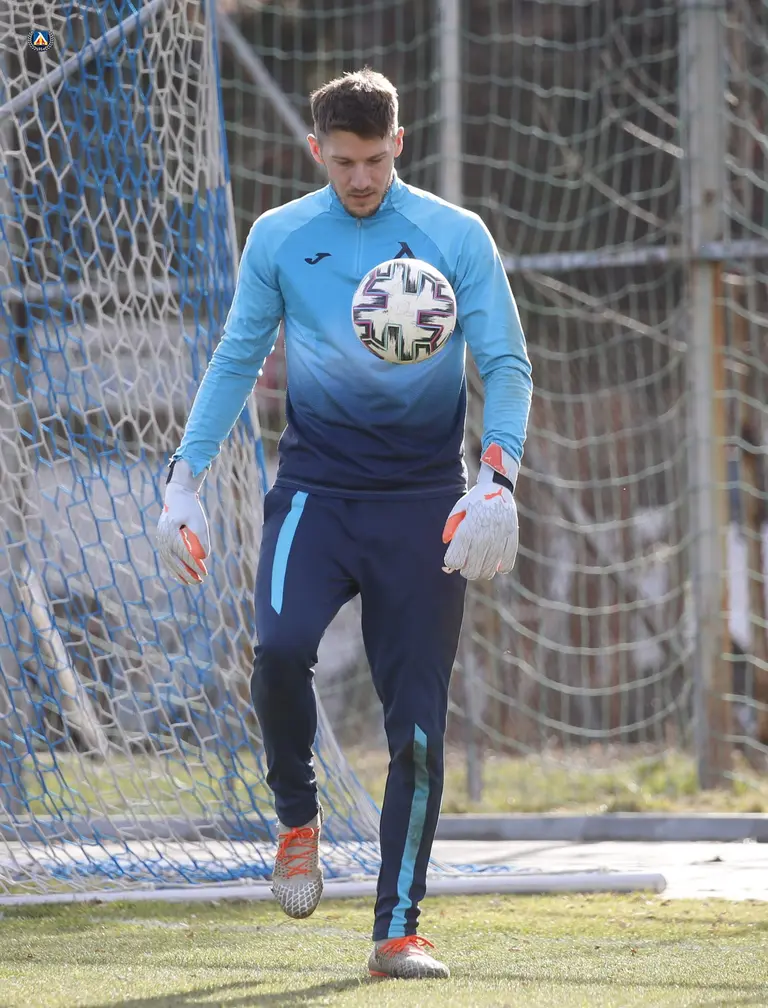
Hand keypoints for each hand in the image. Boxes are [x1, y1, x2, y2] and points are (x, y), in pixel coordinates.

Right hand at [155, 459, 210, 584]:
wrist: (177, 496)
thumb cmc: (190, 508)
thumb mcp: (199, 521)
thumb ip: (201, 539)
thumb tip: (204, 557)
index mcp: (171, 533)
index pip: (184, 554)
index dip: (195, 565)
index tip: (205, 573)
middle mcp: (163, 539)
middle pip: (175, 562)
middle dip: (187, 574)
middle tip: (200, 582)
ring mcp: (160, 540)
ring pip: (169, 562)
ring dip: (179, 574)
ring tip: (191, 583)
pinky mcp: (162, 541)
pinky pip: (166, 558)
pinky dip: (173, 568)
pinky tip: (181, 577)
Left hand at [442, 444, 518, 579]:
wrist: (498, 487)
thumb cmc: (474, 500)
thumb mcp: (459, 509)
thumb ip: (451, 527)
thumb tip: (447, 544)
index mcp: (468, 527)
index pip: (456, 559)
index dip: (452, 563)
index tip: (452, 559)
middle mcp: (484, 534)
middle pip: (472, 569)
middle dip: (466, 571)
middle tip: (465, 566)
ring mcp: (500, 537)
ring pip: (489, 569)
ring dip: (482, 572)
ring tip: (479, 565)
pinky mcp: (512, 538)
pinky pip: (507, 564)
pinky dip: (500, 568)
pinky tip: (495, 563)